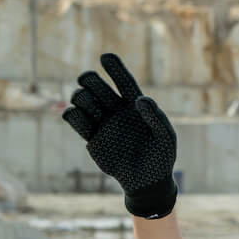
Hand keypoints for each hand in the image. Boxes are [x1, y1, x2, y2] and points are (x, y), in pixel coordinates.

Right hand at [61, 53, 178, 217]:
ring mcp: (102, 122)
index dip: (114, 68)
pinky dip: (72, 114)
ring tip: (95, 111)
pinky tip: (82, 118)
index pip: (123, 81)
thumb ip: (156, 118)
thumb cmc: (161, 158)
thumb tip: (140, 99)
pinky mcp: (91, 137)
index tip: (105, 57)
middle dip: (89, 79)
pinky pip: (73, 118)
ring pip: (81, 98)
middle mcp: (116, 110)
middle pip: (95, 84)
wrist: (146, 182)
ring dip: (81, 97)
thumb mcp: (166, 138)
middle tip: (88, 81)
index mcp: (136, 106)